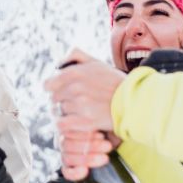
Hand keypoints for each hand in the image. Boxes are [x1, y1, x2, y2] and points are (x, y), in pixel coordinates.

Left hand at [44, 49, 125, 179]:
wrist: (135, 101)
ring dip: (66, 114)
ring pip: (59, 112)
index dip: (54, 90)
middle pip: (54, 100)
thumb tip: (59, 62)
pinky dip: (66, 126)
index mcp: (75, 73)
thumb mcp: (97, 63)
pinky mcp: (85, 121)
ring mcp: (80, 105)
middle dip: (62, 102)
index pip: (48, 84)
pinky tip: (75, 124)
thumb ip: (76, 56)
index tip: (62, 93)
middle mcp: (75, 88)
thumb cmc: (115, 83)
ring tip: (79, 114)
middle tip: (74, 105)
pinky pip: (62, 125)